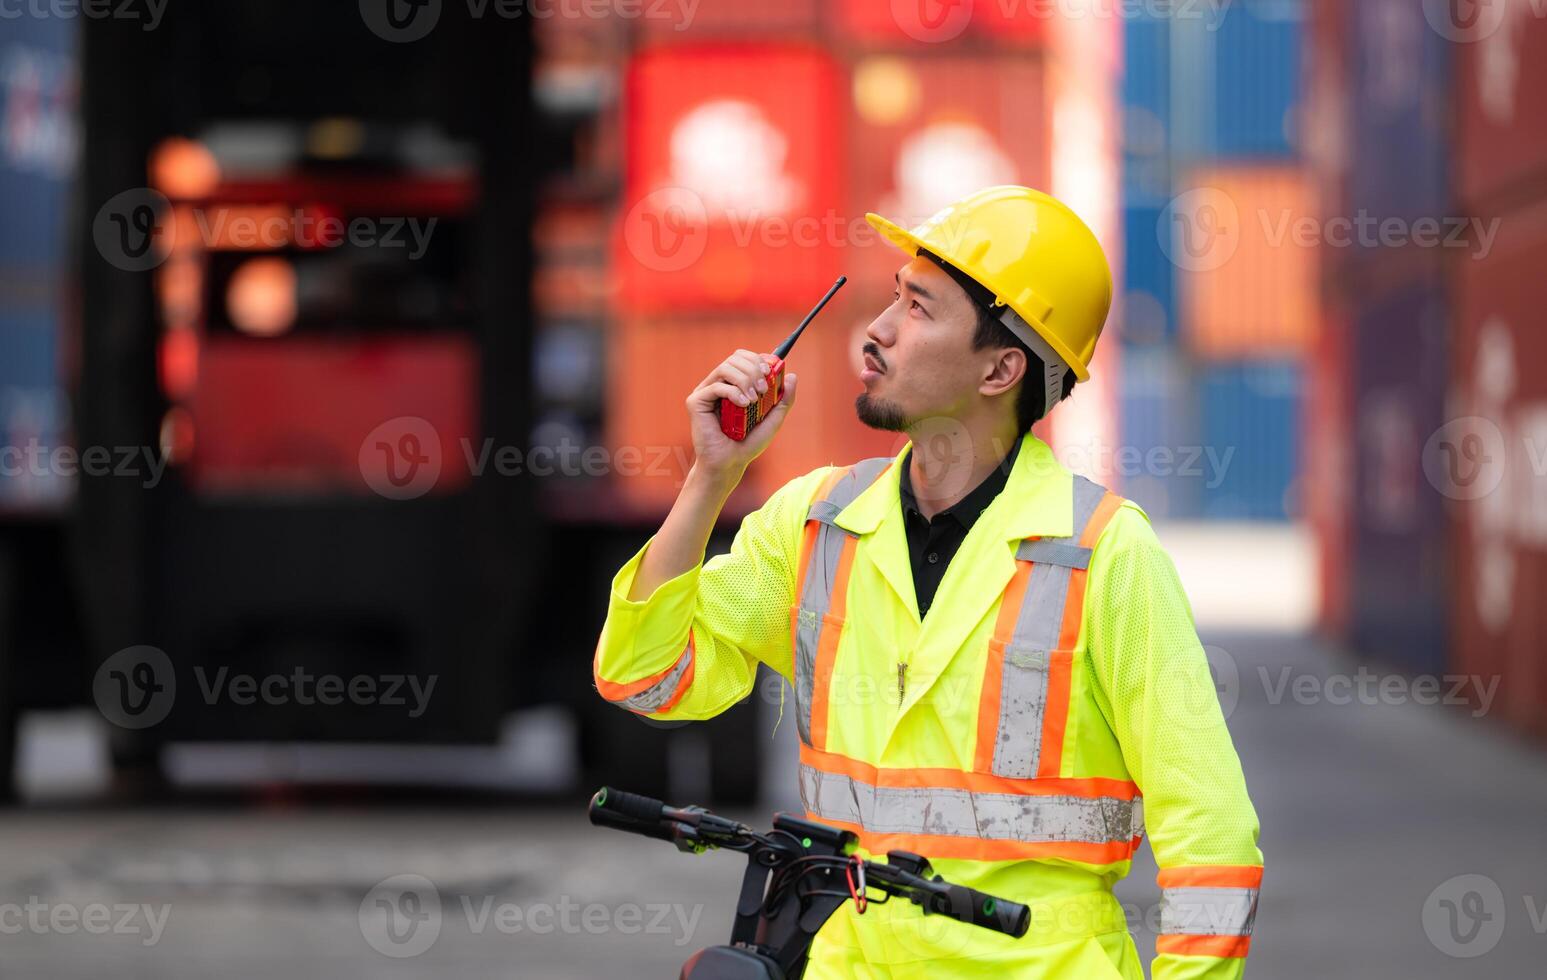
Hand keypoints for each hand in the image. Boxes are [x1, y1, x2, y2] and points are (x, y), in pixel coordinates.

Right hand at [685, 349, 798, 483]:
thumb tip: (792, 376)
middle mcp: (717, 385)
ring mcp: (705, 392)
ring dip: (744, 379)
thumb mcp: (773, 420)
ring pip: (725, 368)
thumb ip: (784, 399)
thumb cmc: (748, 444)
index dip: (757, 359)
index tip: (769, 372)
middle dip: (753, 369)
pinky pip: (716, 386)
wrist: (730, 463)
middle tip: (763, 389)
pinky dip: (733, 392)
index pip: (742, 358)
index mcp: (733, 385)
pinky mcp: (696, 401)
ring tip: (753, 400)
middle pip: (734, 358)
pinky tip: (743, 404)